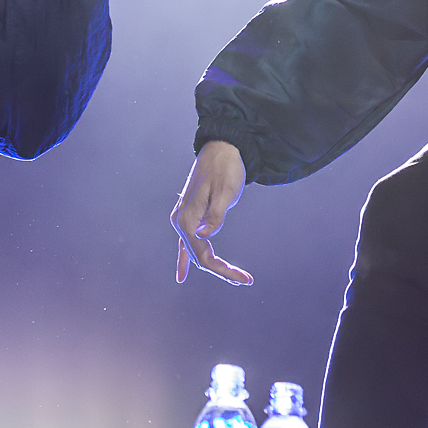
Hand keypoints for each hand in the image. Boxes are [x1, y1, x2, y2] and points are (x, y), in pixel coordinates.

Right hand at [171, 140, 253, 285]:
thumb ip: (215, 215)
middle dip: (221, 270)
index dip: (224, 270)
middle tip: (246, 280)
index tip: (246, 279)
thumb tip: (203, 235)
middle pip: (199, 256)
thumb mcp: (226, 191)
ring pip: (195, 251)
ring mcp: (183, 218)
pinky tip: (182, 275)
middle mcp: (180, 221)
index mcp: (187, 220)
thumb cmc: (226, 169)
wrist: (221, 148)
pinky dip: (186, 259)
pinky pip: (186, 243)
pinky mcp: (189, 215)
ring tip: (233, 278)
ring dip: (211, 265)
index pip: (203, 256)